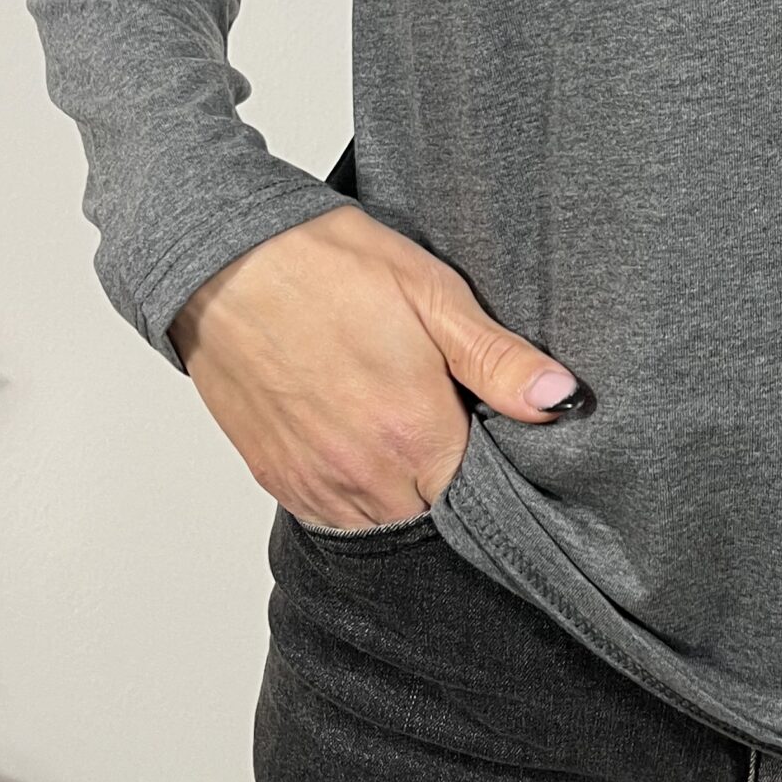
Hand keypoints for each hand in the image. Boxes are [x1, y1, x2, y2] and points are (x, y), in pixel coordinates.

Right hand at [168, 202, 591, 531]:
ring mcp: (315, 482)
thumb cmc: (327, 264)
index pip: (482, 498)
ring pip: (384, 523)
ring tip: (411, 439)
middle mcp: (364, 475)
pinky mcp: (275, 477)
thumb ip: (497, 360)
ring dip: (405, 495)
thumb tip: (560, 400)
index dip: (498, 474)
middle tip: (457, 434)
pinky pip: (332, 516)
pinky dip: (357, 496)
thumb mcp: (431, 294)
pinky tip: (366, 447)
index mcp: (414, 433)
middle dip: (453, 488)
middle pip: (434, 517)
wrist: (220, 258)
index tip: (499, 442)